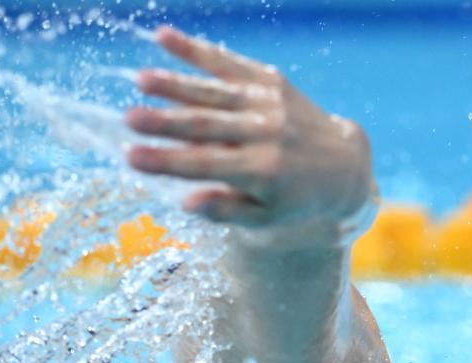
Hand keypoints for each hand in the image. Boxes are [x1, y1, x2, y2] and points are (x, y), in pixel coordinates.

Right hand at [126, 27, 373, 230]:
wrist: (343, 165)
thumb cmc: (295, 199)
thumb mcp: (266, 216)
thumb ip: (227, 211)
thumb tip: (185, 202)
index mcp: (264, 172)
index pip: (207, 166)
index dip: (168, 162)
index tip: (131, 157)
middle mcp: (267, 135)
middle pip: (208, 127)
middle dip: (166, 123)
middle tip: (128, 119)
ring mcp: (270, 104)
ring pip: (215, 92)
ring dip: (177, 84)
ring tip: (141, 80)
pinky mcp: (272, 82)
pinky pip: (230, 63)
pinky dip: (197, 51)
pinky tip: (162, 36)